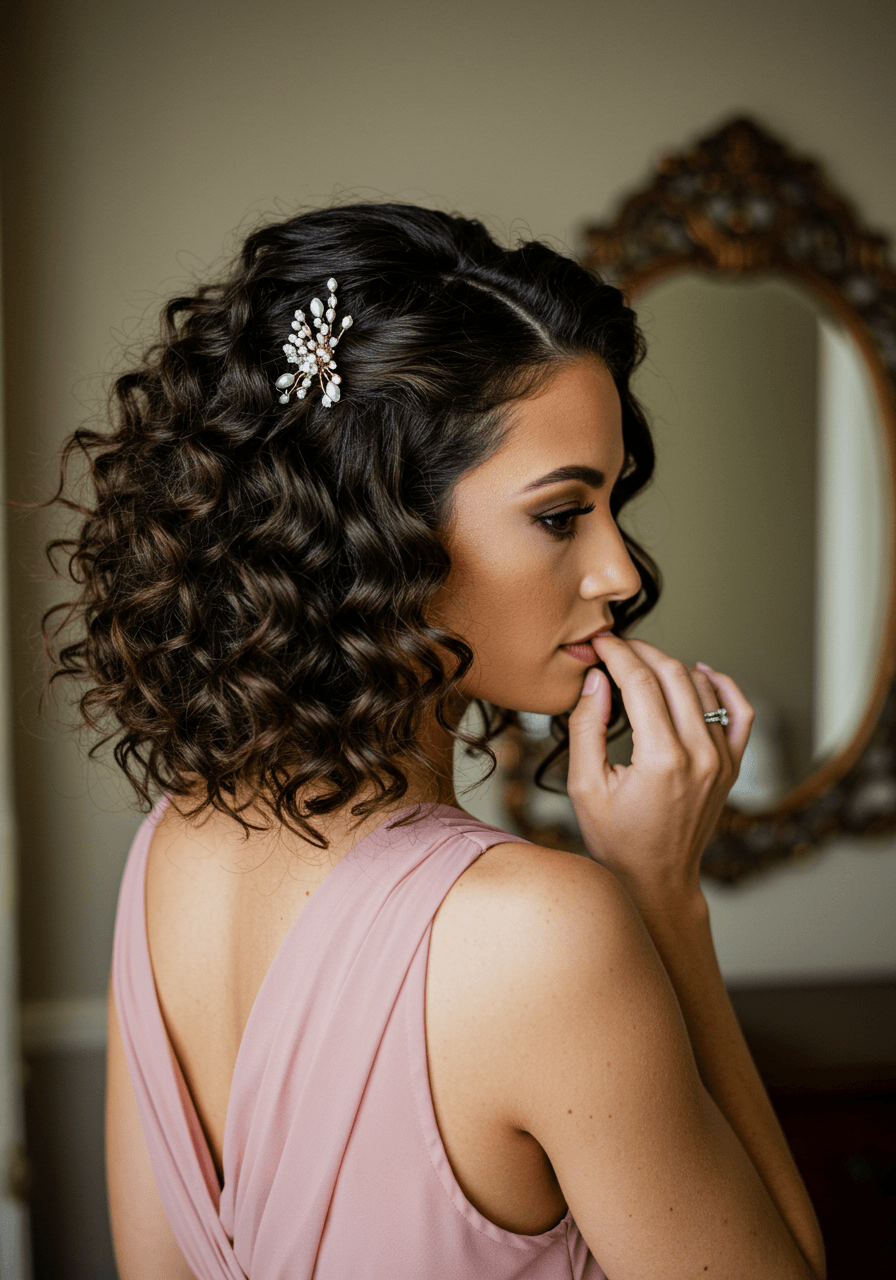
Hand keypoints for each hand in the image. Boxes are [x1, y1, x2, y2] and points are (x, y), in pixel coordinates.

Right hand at [566, 636, 753, 908]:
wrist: (657, 880)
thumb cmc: (617, 841)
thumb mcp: (585, 787)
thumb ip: (586, 728)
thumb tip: (595, 680)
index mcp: (662, 760)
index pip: (641, 682)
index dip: (617, 654)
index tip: (600, 642)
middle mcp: (700, 755)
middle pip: (674, 675)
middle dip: (642, 652)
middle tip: (617, 646)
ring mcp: (723, 760)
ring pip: (703, 686)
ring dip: (672, 666)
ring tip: (643, 664)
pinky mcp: (733, 765)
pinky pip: (740, 710)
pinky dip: (721, 685)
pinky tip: (698, 674)